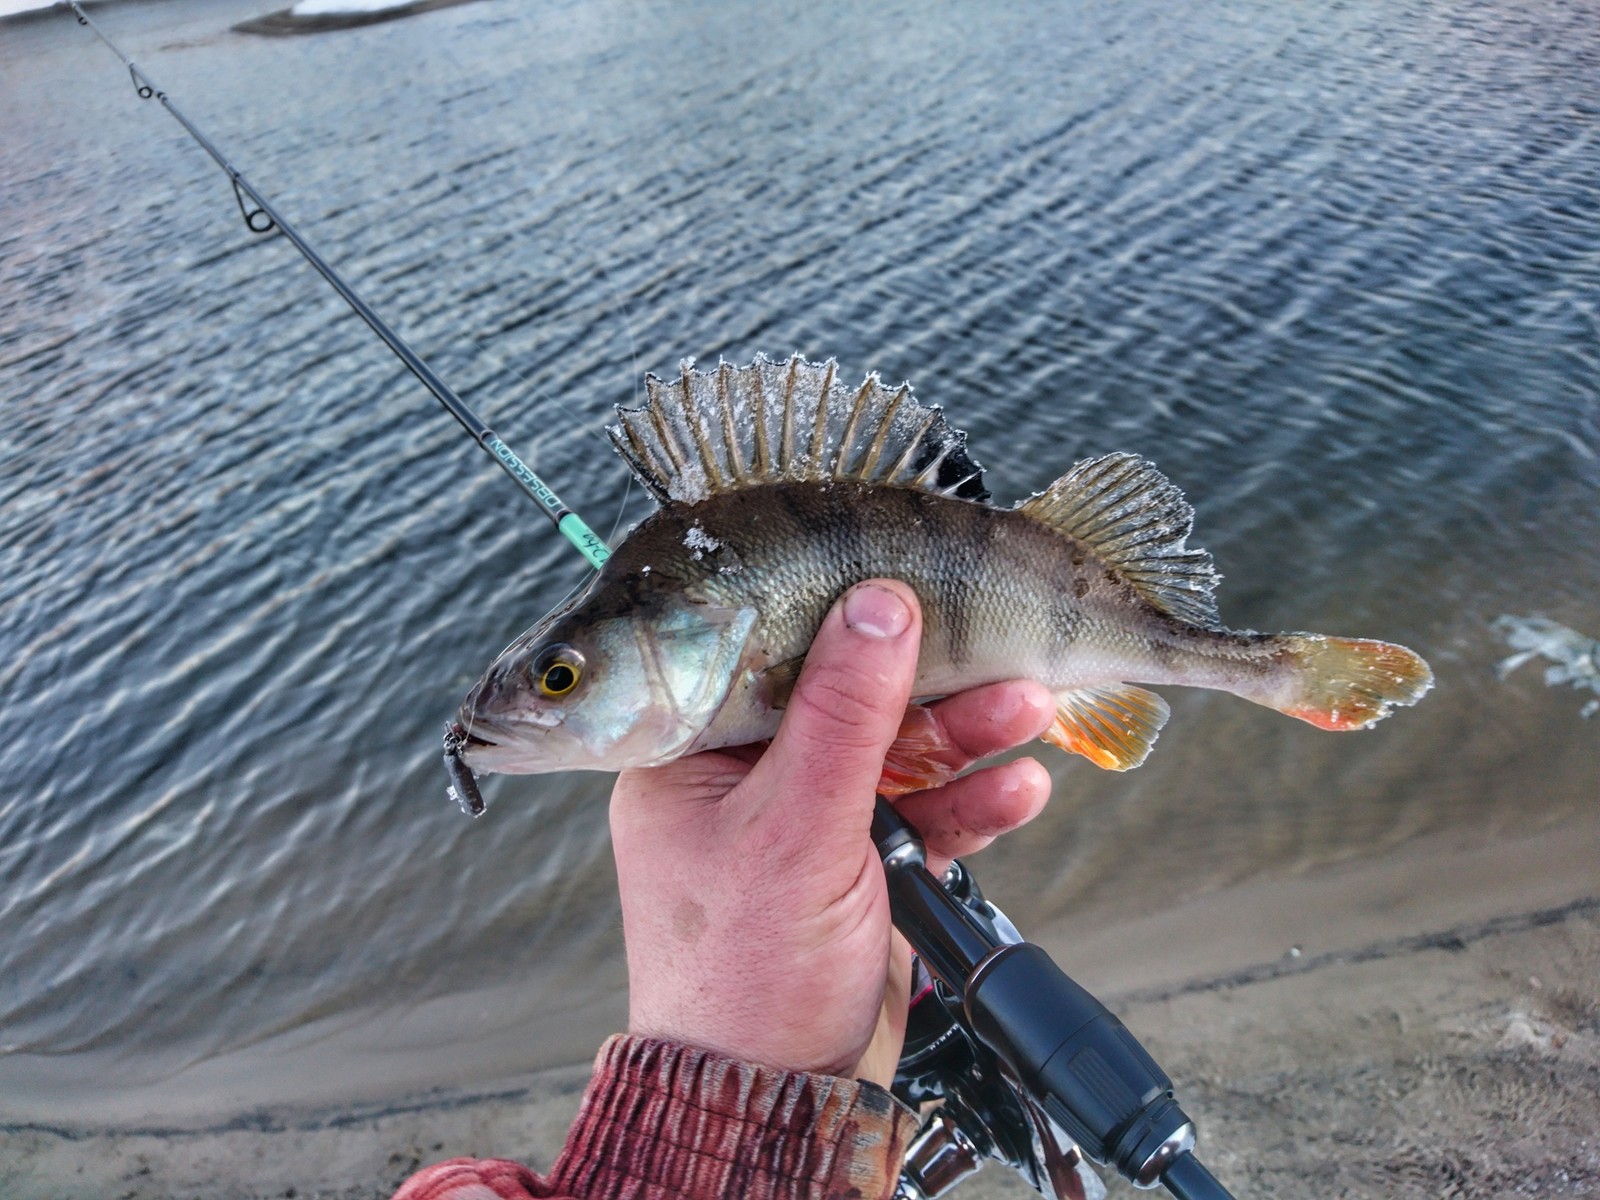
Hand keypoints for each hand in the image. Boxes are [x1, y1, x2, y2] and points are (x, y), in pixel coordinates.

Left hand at [609, 580, 1053, 1083]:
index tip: (910, 588)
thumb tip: (878, 607)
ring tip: (1031, 708)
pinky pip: (925, 813)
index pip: (771, 657)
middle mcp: (748, 779)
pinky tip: (1019, 786)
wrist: (779, 1099)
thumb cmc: (741, 978)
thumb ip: (844, 716)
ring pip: (899, 754)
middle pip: (851, 702)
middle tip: (1000, 653)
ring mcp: (808, 822)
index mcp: (694, 754)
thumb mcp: (792, 828)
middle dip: (934, 685)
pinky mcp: (862, 863)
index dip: (844, 624)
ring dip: (969, 735)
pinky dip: (973, 801)